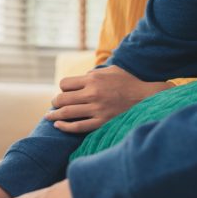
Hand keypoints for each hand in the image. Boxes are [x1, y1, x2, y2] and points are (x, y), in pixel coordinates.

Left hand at [45, 65, 172, 132]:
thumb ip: (93, 73)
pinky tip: (58, 126)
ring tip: (49, 116)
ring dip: (54, 115)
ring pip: (66, 113)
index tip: (64, 93)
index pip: (64, 84)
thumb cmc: (129, 83)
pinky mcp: (101, 122)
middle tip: (54, 105)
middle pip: (61, 98)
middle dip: (55, 102)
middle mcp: (93, 93)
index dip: (62, 88)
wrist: (148, 98)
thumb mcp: (111, 70)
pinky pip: (77, 126)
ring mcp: (97, 109)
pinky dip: (64, 127)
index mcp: (93, 79)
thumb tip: (80, 78)